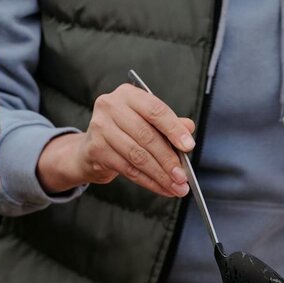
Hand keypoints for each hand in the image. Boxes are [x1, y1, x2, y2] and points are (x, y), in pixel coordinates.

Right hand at [37, 85, 196, 197]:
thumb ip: (170, 124)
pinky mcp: (96, 149)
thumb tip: (188, 128)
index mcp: (129, 94)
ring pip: (137, 156)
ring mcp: (100, 127)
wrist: (94, 147)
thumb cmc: (127, 131)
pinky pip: (128, 169)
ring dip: (160, 175)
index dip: (174, 129)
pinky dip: (149, 181)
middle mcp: (111, 106)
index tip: (189, 146)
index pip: (156, 110)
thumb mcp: (149, 122)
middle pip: (147, 136)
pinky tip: (163, 188)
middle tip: (183, 176)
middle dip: (168, 159)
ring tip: (177, 187)